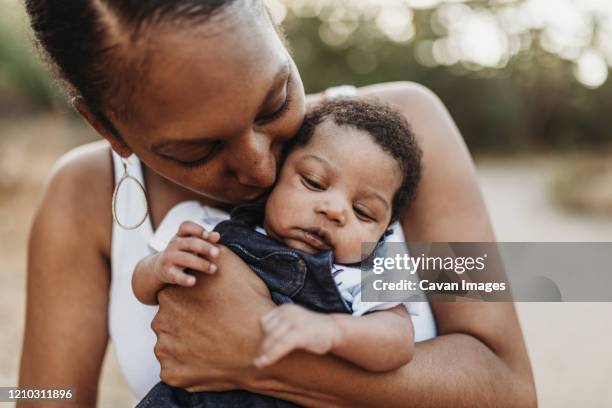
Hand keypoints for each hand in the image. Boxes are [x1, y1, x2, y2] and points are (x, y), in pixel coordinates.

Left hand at [152, 246, 275, 391]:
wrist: (259, 345)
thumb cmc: (248, 305)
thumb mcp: (232, 266)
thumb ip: (212, 253)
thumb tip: (207, 241)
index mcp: (169, 295)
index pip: (174, 298)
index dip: (194, 302)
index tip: (211, 308)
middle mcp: (160, 322)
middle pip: (170, 322)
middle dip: (187, 324)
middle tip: (213, 327)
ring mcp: (164, 350)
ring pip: (171, 346)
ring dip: (186, 345)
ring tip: (213, 344)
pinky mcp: (170, 374)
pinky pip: (175, 369)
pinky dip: (188, 366)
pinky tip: (208, 359)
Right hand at [154, 221, 220, 286]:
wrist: (160, 267)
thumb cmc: (183, 252)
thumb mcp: (192, 244)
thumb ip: (205, 239)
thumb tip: (217, 235)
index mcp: (180, 235)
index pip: (186, 226)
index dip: (197, 229)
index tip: (207, 235)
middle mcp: (174, 245)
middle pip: (190, 243)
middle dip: (205, 247)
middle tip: (217, 253)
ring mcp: (169, 258)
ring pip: (185, 259)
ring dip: (201, 264)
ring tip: (213, 269)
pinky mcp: (167, 272)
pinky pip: (176, 275)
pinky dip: (184, 278)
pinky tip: (193, 281)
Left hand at [254, 304, 341, 367]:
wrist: (334, 330)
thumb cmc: (311, 329)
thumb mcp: (294, 321)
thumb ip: (280, 326)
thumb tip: (261, 341)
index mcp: (285, 309)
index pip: (264, 322)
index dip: (263, 335)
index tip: (264, 347)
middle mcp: (288, 313)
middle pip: (267, 331)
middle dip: (263, 346)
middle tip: (260, 359)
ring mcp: (295, 322)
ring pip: (272, 339)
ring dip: (264, 352)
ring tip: (258, 364)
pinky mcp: (300, 334)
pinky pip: (281, 346)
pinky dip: (270, 356)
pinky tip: (263, 363)